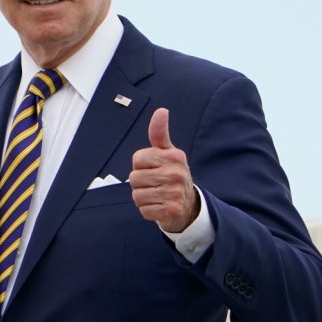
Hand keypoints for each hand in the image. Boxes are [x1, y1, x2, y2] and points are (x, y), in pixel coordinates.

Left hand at [130, 108, 198, 232]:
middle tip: (154, 184)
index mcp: (174, 156)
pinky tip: (159, 206)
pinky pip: (143, 210)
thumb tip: (161, 110)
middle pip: (134, 178)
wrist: (187, 205)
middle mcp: (177, 173)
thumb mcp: (168, 153)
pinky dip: (148, 210)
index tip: (153, 168)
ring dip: (143, 198)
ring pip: (137, 195)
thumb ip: (159, 133)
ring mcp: (174, 193)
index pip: (137, 158)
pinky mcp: (171, 211)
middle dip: (140, 183)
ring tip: (156, 195)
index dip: (140, 165)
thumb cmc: (172, 174)